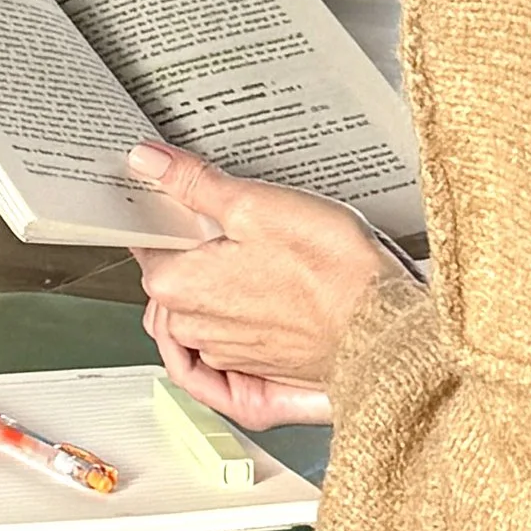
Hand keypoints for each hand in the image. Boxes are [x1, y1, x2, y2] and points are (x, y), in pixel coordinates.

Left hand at [128, 142, 387, 426]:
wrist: (385, 328)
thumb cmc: (331, 270)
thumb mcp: (257, 204)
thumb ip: (194, 184)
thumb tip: (148, 161)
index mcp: (180, 287)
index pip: (145, 245)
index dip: (161, 216)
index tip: (176, 197)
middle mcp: (195, 328)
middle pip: (168, 281)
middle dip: (185, 252)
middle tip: (217, 219)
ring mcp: (227, 353)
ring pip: (195, 313)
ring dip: (208, 286)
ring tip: (244, 254)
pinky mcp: (258, 370)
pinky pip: (224, 345)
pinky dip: (230, 321)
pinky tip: (255, 297)